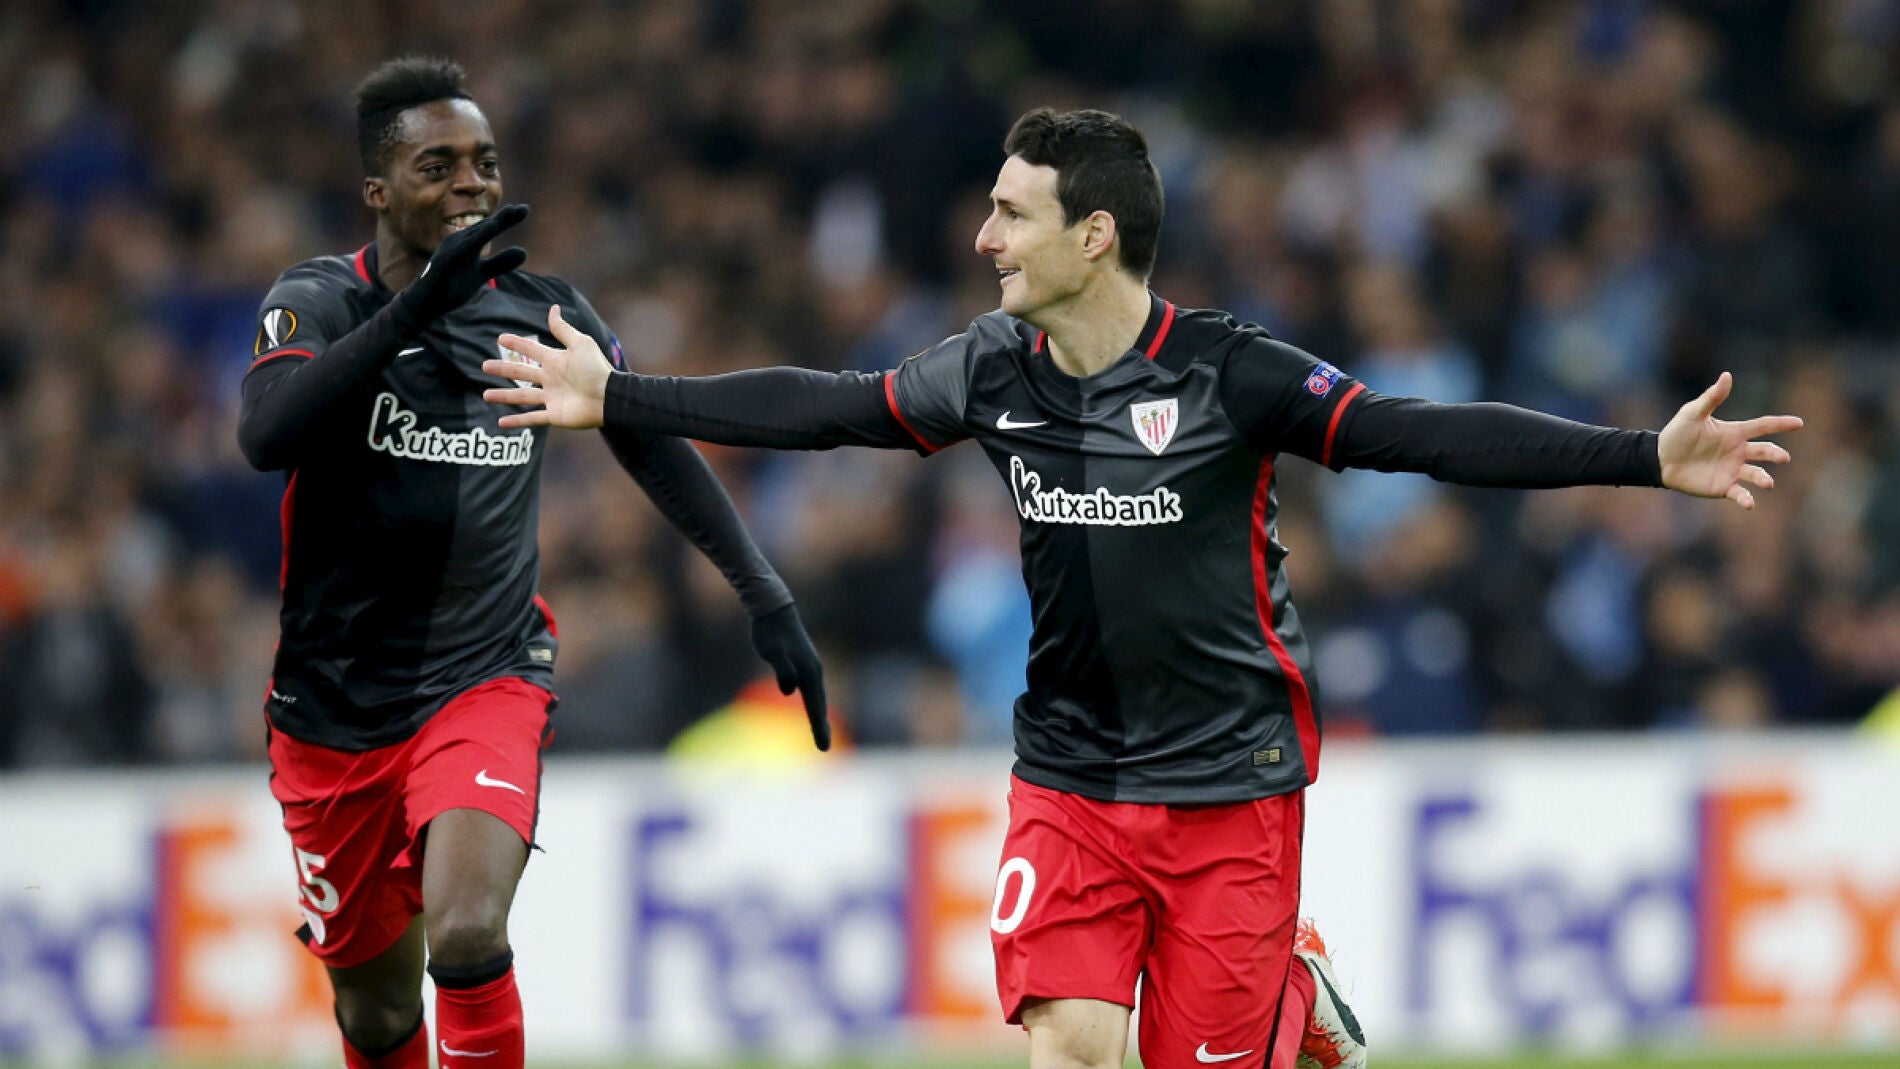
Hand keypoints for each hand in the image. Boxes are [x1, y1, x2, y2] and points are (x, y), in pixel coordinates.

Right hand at [395, 203, 528, 325]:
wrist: (427, 303)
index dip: (507, 219)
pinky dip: (471, 243)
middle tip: (524, 208)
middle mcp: (458, 241)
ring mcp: (449, 251)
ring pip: (472, 237)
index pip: (490, 228)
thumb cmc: (452, 284)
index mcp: (469, 243)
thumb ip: (500, 263)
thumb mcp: (481, 273)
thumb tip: (524, 252)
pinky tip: (484, 235)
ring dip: (487, 228)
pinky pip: (459, 252)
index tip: (525, 209)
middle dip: (503, 219)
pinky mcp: (443, 264)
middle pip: (484, 228)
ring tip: (505, 217)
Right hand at [484, 304, 613, 428]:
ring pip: (522, 397)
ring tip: (485, 395)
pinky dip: (517, 421)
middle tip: (484, 366)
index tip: (501, 338)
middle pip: (521, 373)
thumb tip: (553, 308)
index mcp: (556, 361)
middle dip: (503, 369)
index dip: (517, 344)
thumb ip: (563, 329)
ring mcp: (551, 398)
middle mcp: (551, 379)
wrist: (608, 397)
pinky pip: (532, 418)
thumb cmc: (596, 369)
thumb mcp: (580, 343)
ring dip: (503, 396)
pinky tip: (501, 423)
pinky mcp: (554, 415)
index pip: (531, 350)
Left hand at [749, 604, 830, 750]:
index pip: (815, 707)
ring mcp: (810, 666)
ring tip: (821, 731)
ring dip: (819, 714)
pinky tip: (810, 705)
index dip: (818, 728)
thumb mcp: (772, 651)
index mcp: (809, 673)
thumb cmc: (770, 631)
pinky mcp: (803, 662)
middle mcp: (814, 671)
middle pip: (820, 704)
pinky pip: (811, 688)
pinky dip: (813, 702)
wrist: (773, 608)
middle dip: (822, 726)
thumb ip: (782, 669)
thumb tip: (789, 690)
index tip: (823, 748)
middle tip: (824, 747)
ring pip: (817, 696)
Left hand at [1657, 372, 1802, 508]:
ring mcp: (1732, 470)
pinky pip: (1739, 493)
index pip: (1763, 426)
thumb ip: (1712, 398)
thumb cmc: (1676, 434)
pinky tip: (1749, 503)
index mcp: (1734, 432)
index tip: (1799, 423)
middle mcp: (1738, 451)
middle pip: (1764, 451)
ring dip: (1764, 478)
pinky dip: (1746, 498)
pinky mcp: (1723, 486)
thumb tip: (1727, 376)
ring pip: (1756, 474)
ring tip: (1768, 483)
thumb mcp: (1693, 413)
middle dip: (1775, 454)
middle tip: (1783, 457)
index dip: (1781, 424)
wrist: (1659, 460)